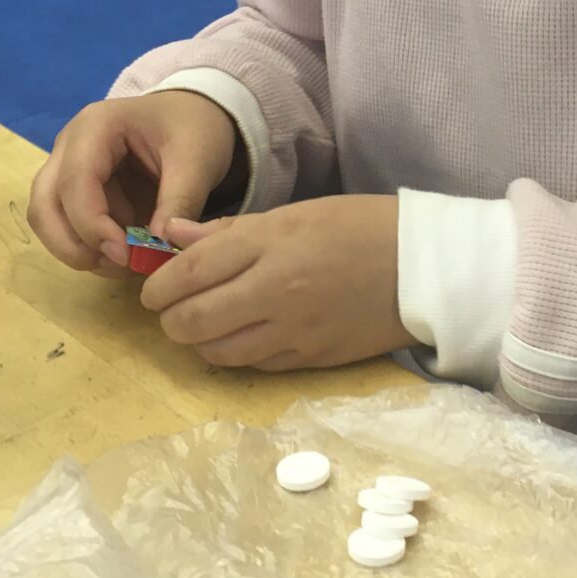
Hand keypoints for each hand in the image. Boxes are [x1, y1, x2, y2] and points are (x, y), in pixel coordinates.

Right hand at [27, 91, 239, 274]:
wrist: (195, 115)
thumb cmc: (195, 128)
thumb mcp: (198, 160)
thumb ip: (180, 201)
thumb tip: (158, 246)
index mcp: (95, 127)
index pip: (74, 182)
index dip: (92, 225)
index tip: (125, 255)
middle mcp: (69, 146)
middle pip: (44, 205)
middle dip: (73, 245)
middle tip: (119, 265)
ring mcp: (68, 168)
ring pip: (48, 220)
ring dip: (81, 249)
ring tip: (129, 260)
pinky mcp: (77, 190)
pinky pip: (68, 226)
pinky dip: (92, 247)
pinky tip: (128, 251)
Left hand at [140, 196, 413, 370]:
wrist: (423, 268)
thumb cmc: (359, 227)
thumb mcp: (294, 213)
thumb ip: (229, 231)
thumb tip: (172, 236)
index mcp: (269, 244)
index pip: (190, 272)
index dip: (159, 286)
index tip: (153, 290)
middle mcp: (275, 290)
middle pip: (193, 319)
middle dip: (170, 319)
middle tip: (170, 312)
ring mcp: (292, 331)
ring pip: (217, 351)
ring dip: (197, 342)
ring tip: (201, 327)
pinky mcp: (309, 359)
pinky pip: (252, 365)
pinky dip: (233, 354)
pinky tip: (238, 339)